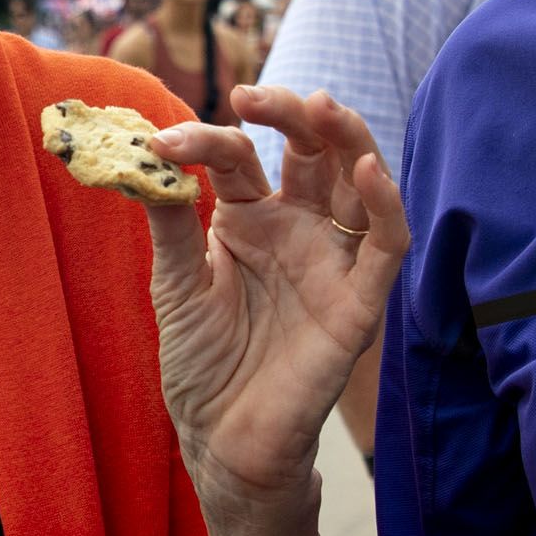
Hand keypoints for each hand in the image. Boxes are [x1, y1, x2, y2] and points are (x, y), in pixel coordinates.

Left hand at [142, 88, 407, 511]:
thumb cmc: (203, 364)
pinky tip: (368, 170)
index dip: (206, 141)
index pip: (240, 158)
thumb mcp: (175, 284)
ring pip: (359, 182)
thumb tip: (148, 154)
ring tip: (320, 105)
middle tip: (253, 94)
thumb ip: (170, 221)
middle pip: (312, 151)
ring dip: (347, 138)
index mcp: (251, 218)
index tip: (163, 141)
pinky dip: (387, 205)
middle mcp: (299, 228)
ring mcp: (333, 261)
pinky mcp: (360, 302)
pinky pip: (386, 245)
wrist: (223, 441)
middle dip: (290, 113)